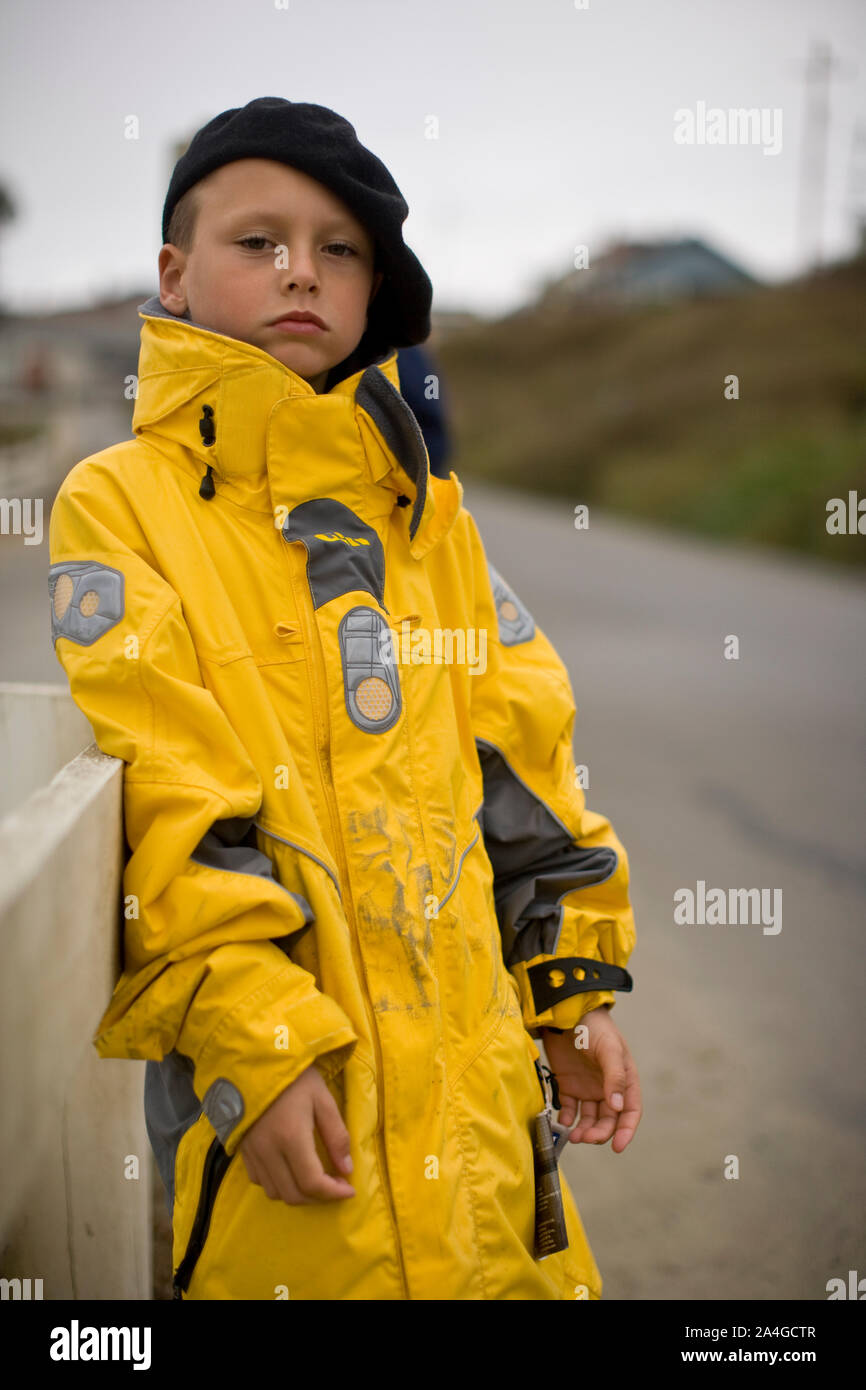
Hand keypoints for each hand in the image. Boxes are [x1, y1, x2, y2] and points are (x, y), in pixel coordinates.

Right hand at [238, 1062, 355, 1204]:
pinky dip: (278, 1184)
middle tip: (335, 1185)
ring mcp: (253, 1152)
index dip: (334, 1193)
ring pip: (275, 1192)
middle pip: (294, 1195)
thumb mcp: (323, 1099)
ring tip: (315, 1179)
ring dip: (298, 1193)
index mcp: (291, 1138)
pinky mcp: (243, 1149)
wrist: (255, 1061)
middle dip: (319, 1197)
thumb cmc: (294, 1077)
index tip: (350, 1190)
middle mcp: (269, 1151)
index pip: (313, 1182)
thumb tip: (347, 1170)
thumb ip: (336, 1136)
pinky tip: (290, 1169)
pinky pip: (259, 1180)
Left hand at [541, 1005, 641, 1152]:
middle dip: (600, 1133)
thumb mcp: (609, 1050)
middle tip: (586, 1138)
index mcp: (624, 1079)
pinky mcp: (567, 1085)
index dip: (626, 1130)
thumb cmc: (594, 1027)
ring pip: (589, 1118)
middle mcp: (607, 1087)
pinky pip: (569, 1109)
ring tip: (574, 1135)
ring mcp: (587, 1088)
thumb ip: (615, 1077)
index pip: (630, 1111)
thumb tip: (618, 1107)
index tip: (617, 1146)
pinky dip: (566, 1118)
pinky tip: (562, 1122)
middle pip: (608, 1119)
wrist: (565, 1012)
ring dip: (584, 1130)